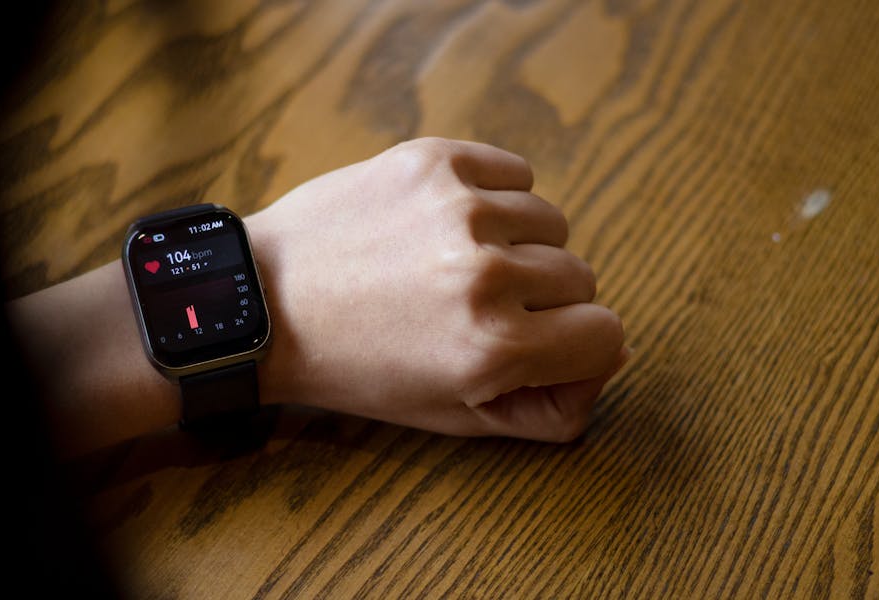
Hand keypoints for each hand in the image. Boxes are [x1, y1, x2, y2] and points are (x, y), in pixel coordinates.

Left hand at [247, 138, 626, 441]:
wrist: (266, 303)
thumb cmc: (356, 367)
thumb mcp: (451, 417)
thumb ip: (546, 408)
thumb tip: (612, 360)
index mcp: (493, 347)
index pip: (607, 335)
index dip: (576, 348)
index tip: (538, 345)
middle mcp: (486, 273)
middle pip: (581, 278)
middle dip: (542, 301)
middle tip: (477, 309)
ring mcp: (460, 208)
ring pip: (552, 222)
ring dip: (520, 246)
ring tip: (457, 264)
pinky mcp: (435, 160)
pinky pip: (517, 172)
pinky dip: (498, 197)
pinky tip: (451, 223)